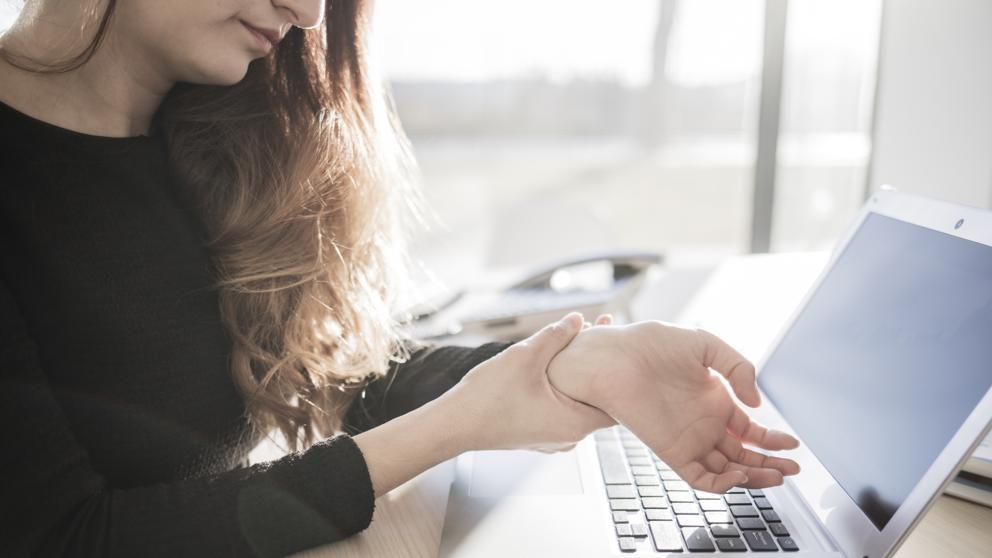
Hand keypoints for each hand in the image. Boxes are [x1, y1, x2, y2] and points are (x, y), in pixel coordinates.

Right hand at [447, 313, 615, 452]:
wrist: (454, 425)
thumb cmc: (488, 398)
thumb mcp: (526, 357)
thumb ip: (557, 335)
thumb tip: (578, 319)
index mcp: (575, 423)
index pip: (618, 402)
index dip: (620, 371)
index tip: (617, 345)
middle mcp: (569, 437)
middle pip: (597, 400)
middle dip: (598, 367)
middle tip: (599, 336)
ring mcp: (553, 438)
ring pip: (576, 404)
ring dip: (577, 377)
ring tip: (576, 347)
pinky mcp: (537, 435)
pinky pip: (559, 410)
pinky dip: (561, 389)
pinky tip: (552, 367)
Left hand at [547, 321, 799, 491]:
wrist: (612, 355)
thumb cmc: (649, 344)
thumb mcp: (704, 344)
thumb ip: (737, 367)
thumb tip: (756, 403)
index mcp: (713, 400)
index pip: (749, 430)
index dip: (772, 440)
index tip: (793, 444)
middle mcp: (702, 424)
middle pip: (743, 455)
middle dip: (770, 463)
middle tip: (793, 467)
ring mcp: (688, 439)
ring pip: (727, 470)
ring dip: (753, 476)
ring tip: (778, 475)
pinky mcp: (671, 451)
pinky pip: (700, 477)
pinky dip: (722, 482)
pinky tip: (740, 473)